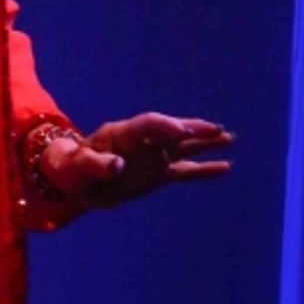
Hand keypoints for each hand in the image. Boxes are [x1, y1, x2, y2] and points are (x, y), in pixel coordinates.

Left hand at [39, 112, 232, 206]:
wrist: (76, 179)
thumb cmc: (74, 169)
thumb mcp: (79, 167)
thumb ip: (97, 164)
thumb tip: (117, 165)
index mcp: (121, 133)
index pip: (147, 125)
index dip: (165, 126)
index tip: (182, 130)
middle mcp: (141, 141)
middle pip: (170, 130)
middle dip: (192, 129)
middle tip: (216, 128)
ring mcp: (152, 156)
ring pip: (183, 147)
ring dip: (204, 142)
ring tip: (229, 137)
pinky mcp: (158, 173)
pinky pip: (185, 170)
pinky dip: (204, 169)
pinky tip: (226, 167)